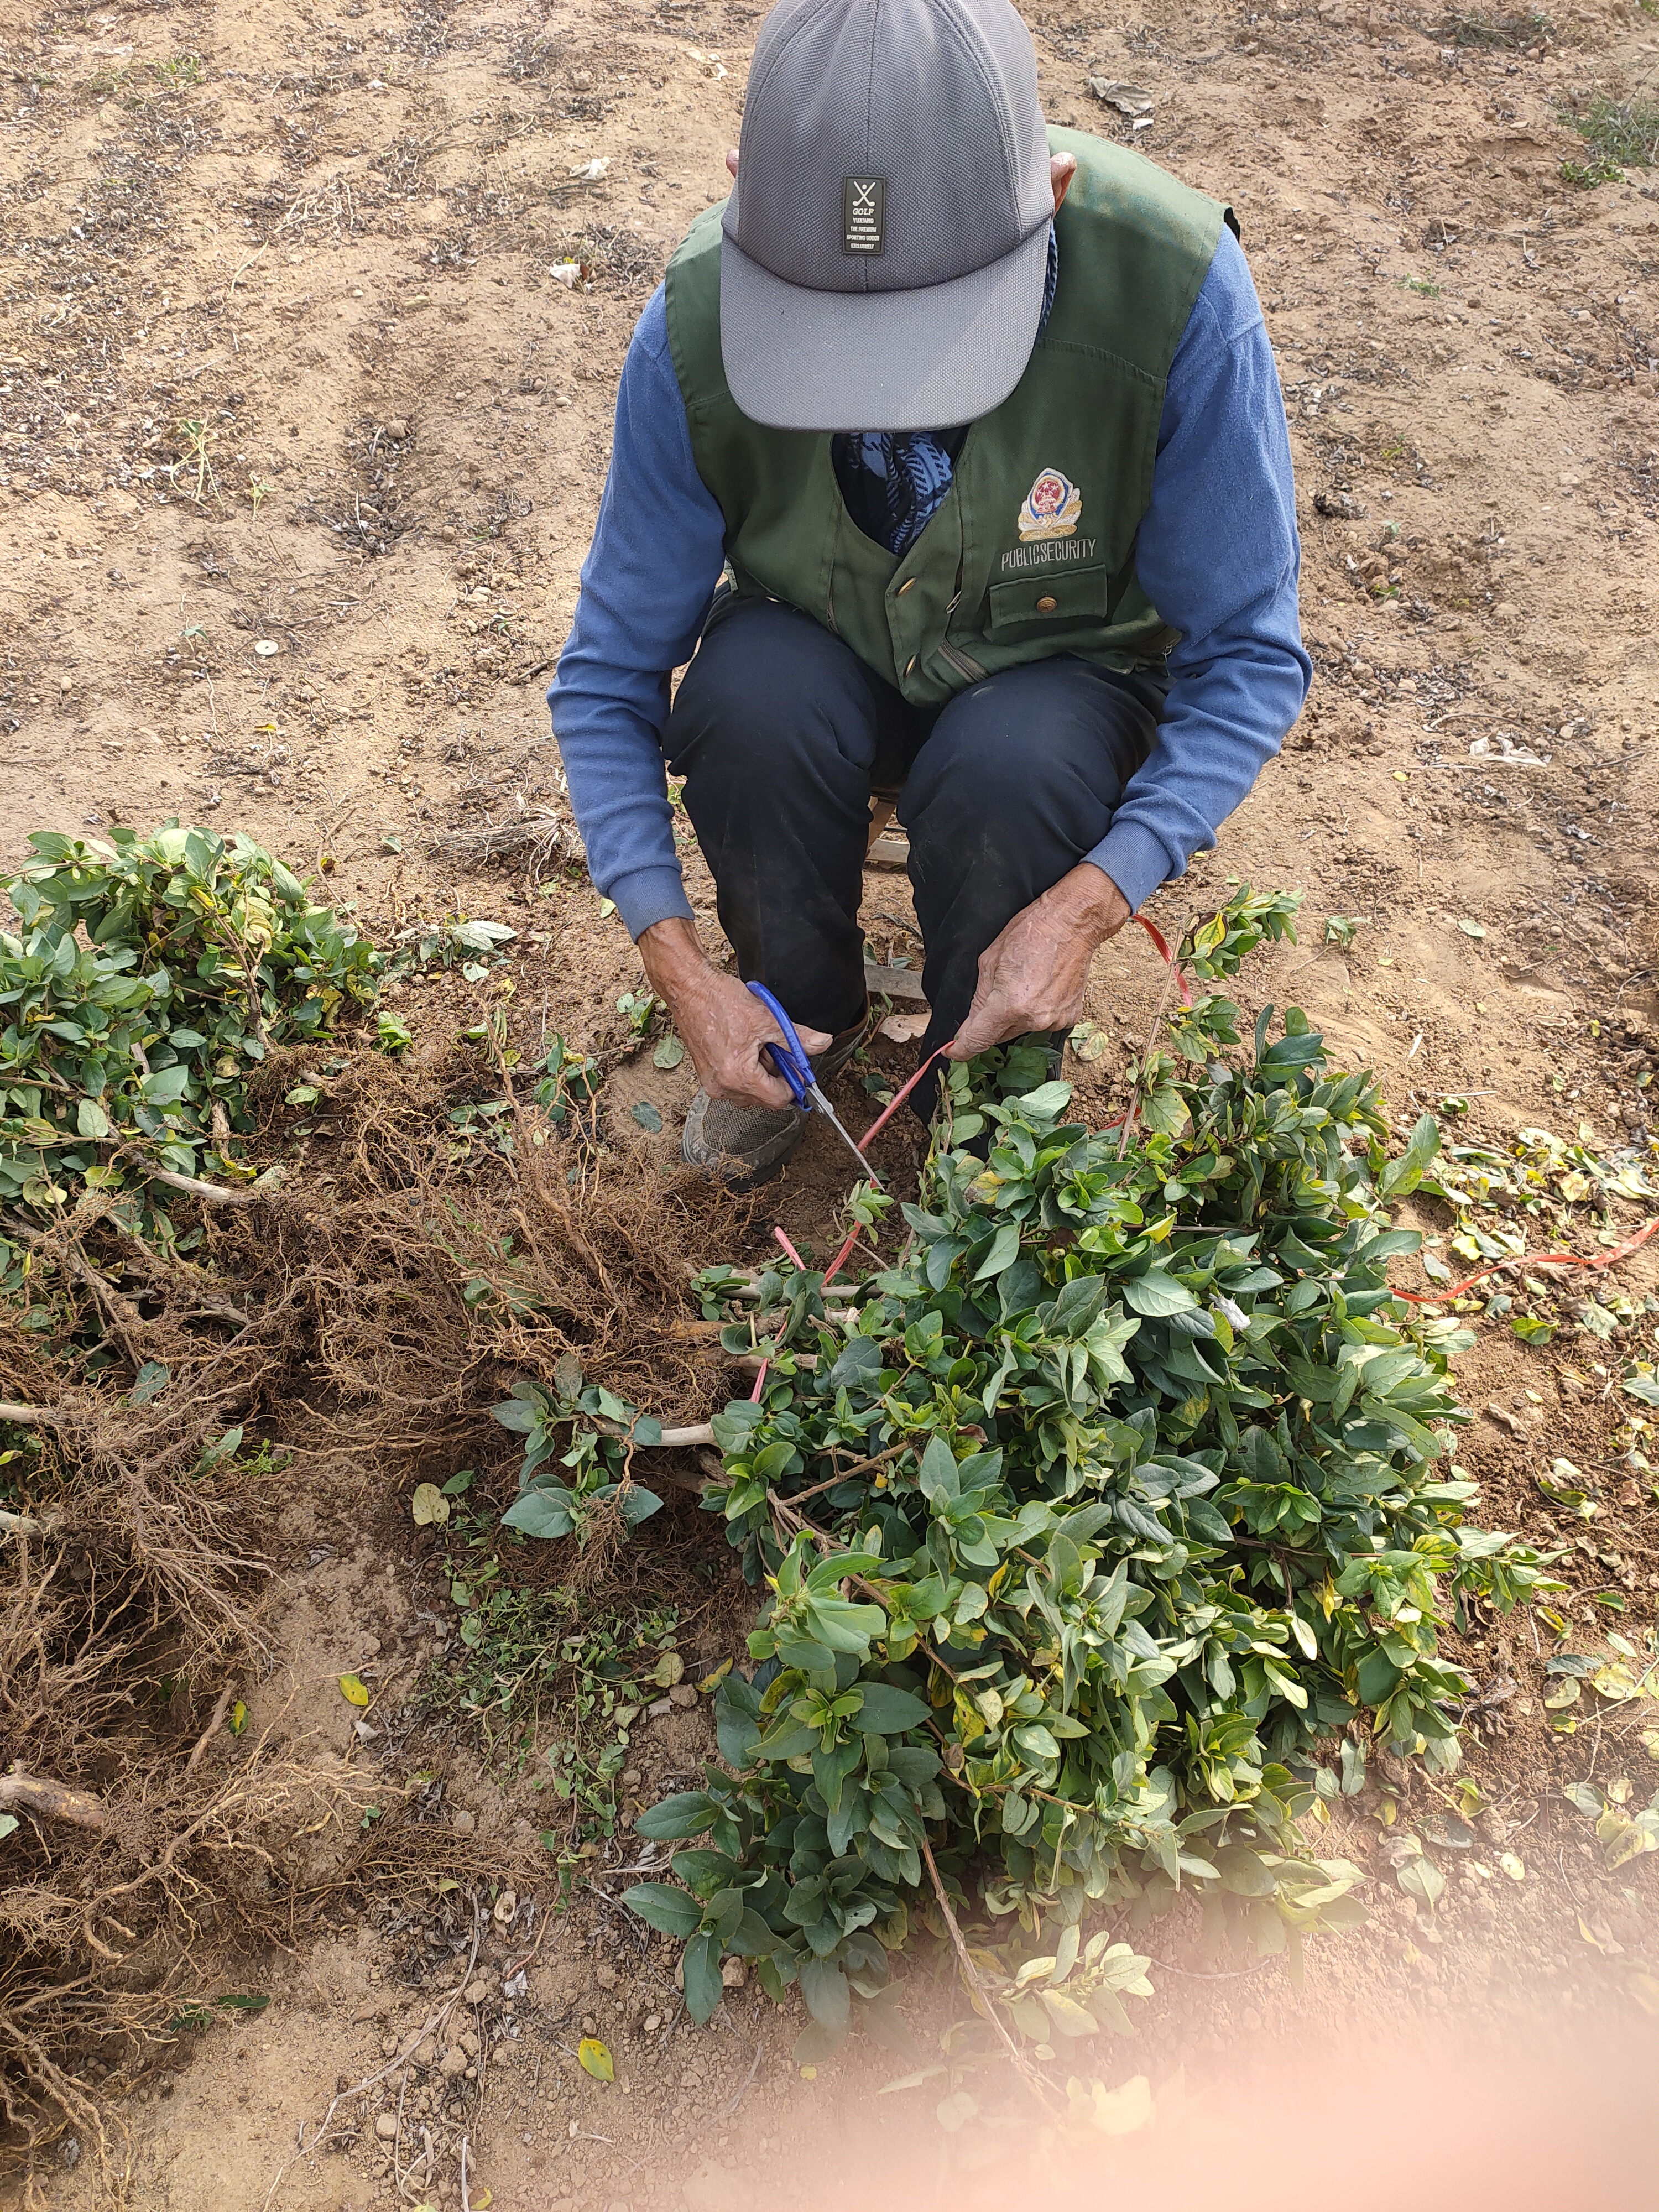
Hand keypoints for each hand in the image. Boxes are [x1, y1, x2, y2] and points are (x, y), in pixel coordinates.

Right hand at [637, 918, 830, 1110]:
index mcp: (738, 1076)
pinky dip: (747, 1069)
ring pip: (750, 1091)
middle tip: (775, 1048)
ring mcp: (712, 1083)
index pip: (778, 1099)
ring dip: (761, 1073)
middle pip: (764, 1098)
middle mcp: (722, 1086)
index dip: (793, 1083)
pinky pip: (736, 1083)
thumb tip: (821, 1043)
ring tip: (757, 1044)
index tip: (798, 1068)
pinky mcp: (707, 1076)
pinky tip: (745, 1046)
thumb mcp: (767, 1019)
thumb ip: (797, 1038)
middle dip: (776, 1076)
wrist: (690, 988)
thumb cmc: (720, 1000)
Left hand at [945, 864, 1129, 1060]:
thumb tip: (968, 1025)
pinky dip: (1035, 1013)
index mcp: (1009, 1006)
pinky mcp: (1070, 1017)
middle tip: (993, 997)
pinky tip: (1039, 990)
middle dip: (989, 1024)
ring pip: (1021, 1030)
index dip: (961, 1050)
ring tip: (1021, 986)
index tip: (952, 1052)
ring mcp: (1054, 1020)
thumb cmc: (1029, 933)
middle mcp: (1033, 1019)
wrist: (1071, 923)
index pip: (978, 1040)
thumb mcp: (989, 961)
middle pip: (999, 1036)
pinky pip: (1042, 1023)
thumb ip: (978, 999)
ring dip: (1014, 1017)